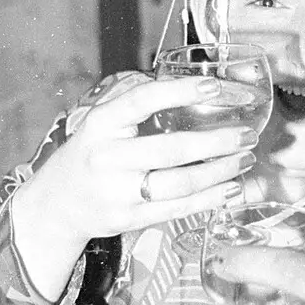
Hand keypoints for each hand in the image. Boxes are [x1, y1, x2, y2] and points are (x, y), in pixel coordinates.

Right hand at [11, 75, 255, 301]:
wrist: (57, 205)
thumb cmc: (93, 155)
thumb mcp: (103, 125)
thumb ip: (140, 108)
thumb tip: (201, 89)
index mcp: (101, 124)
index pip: (142, 100)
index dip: (181, 91)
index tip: (216, 86)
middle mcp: (108, 157)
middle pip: (172, 149)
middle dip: (218, 141)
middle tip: (247, 133)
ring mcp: (118, 192)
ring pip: (181, 183)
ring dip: (221, 171)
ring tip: (245, 160)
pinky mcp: (129, 219)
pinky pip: (179, 209)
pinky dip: (211, 199)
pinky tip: (231, 189)